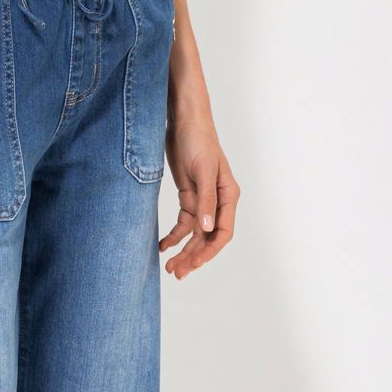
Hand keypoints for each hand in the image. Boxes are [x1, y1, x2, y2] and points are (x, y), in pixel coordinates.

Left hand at [159, 106, 238, 278]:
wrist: (183, 120)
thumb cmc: (198, 140)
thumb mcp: (201, 170)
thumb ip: (205, 200)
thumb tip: (206, 228)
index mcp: (228, 195)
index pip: (223, 232)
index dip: (209, 251)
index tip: (193, 265)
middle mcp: (218, 201)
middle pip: (207, 237)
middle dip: (193, 256)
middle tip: (176, 272)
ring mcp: (203, 199)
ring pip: (195, 233)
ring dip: (184, 250)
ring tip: (169, 266)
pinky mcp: (189, 194)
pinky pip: (184, 222)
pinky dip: (174, 235)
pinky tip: (163, 245)